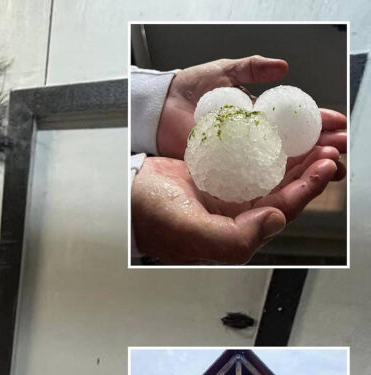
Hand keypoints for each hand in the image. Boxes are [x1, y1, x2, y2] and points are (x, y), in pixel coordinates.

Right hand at [132, 152, 338, 264]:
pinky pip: (250, 161)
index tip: (324, 165)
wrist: (119, 194)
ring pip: (271, 176)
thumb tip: (275, 219)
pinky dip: (268, 148)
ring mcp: (226, 196)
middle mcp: (234, 217)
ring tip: (315, 140)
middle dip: (310, 170)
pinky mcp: (216, 177)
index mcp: (234, 234)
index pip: (280, 210)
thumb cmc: (147, 215)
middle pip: (283, 192)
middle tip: (330, 147)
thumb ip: (235, 236)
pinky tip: (279, 136)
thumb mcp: (191, 230)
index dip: (307, 188)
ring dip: (295, 158)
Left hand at [155, 56, 347, 162]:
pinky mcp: (224, 170)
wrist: (159, 108)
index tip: (337, 125)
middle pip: (296, 146)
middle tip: (338, 148)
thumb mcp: (223, 72)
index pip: (297, 120)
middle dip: (321, 148)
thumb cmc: (189, 90)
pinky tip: (290, 184)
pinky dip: (273, 181)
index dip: (319, 122)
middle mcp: (255, 137)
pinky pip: (253, 177)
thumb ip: (251, 68)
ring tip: (326, 166)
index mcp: (261, 114)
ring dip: (305, 168)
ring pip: (281, 165)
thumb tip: (282, 67)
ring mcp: (242, 155)